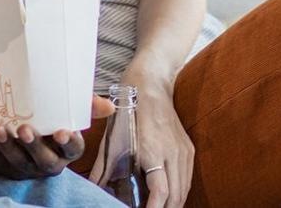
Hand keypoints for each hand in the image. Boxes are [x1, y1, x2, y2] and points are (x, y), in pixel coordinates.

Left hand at [0, 97, 114, 178]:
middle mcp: (47, 163)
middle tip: (24, 129)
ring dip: (5, 146)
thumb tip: (108, 105)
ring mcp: (23, 167)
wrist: (18, 116)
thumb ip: (84, 104)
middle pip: (43, 161)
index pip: (73, 150)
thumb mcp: (65, 107)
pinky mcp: (2, 165)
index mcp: (66, 150)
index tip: (61, 131)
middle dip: (33, 146)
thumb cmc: (48, 113)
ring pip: (15, 162)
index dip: (68, 143)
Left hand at [92, 76, 192, 207]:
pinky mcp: (188, 149)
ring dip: (173, 205)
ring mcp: (183, 151)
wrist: (150, 85)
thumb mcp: (111, 141)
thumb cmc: (128, 112)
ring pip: (184, 190)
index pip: (160, 192)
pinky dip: (179, 193)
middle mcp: (172, 153)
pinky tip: (169, 200)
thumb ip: (103, 169)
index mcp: (152, 151)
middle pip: (176, 196)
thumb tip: (93, 190)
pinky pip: (187, 179)